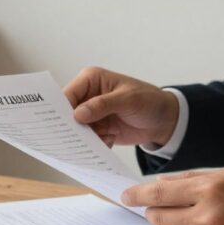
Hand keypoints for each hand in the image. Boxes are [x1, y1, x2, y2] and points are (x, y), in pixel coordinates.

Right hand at [63, 67, 178, 147]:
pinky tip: (111, 140)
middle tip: (75, 138)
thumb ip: (102, 105)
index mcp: (91, 80)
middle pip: (68, 113)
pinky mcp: (98, 129)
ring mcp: (91, 114)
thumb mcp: (128, 100)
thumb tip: (77, 114)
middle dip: (72, 126)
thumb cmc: (149, 101)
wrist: (164, 121)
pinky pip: (88, 140)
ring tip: (103, 137)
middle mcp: (87, 96)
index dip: (61, 109)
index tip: (59, 124)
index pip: (68, 94)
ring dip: (87, 138)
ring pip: (77, 129)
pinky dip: (97, 144)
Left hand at [121, 168, 223, 224]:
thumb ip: (190, 180)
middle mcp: (209, 218)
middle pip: (159, 218)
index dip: (137, 195)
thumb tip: (156, 185)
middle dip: (157, 212)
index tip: (126, 196)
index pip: (158, 194)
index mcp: (211, 190)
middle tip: (167, 207)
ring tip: (204, 220)